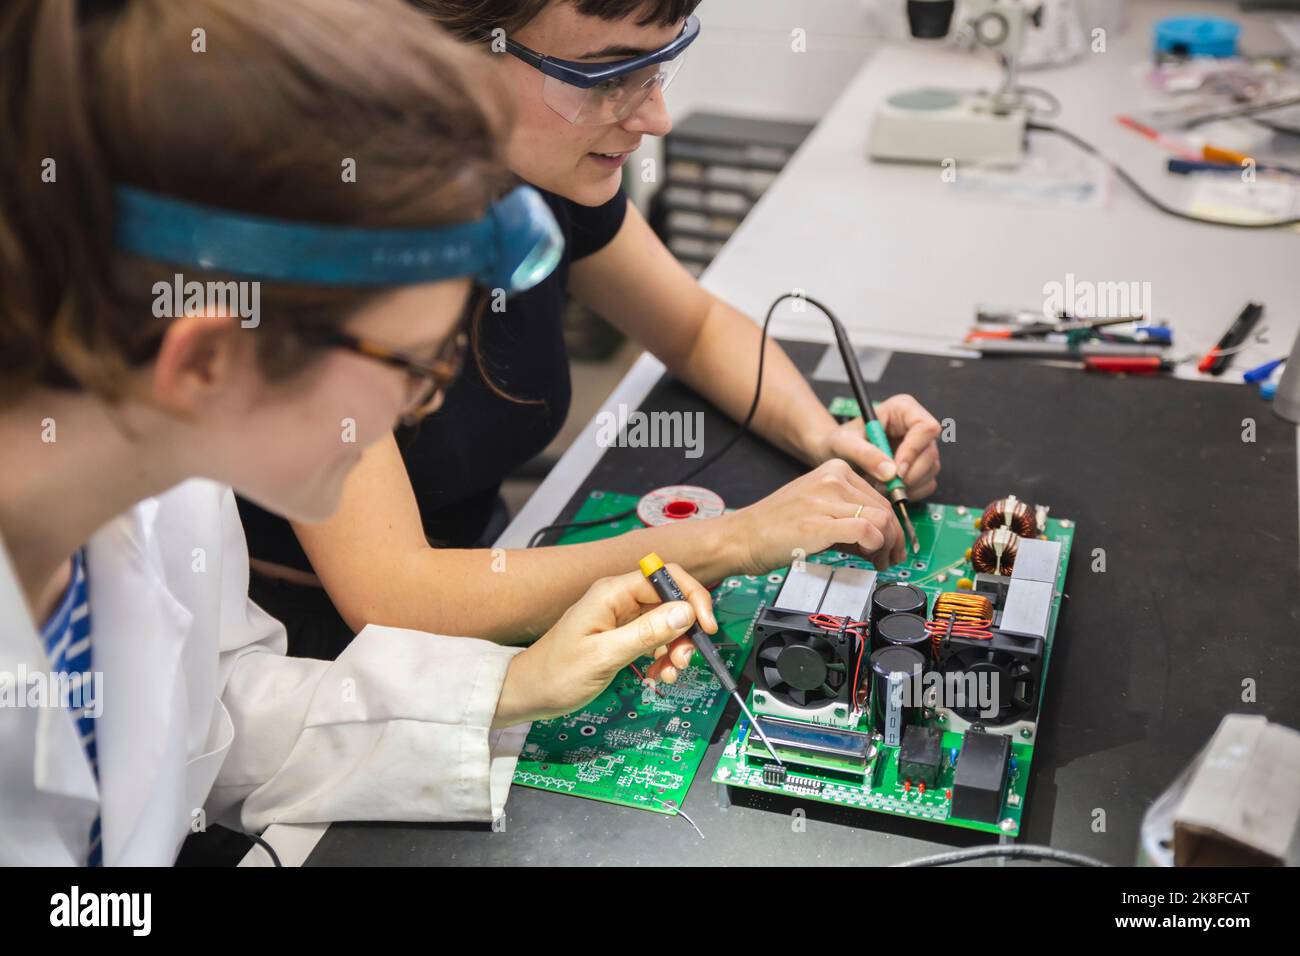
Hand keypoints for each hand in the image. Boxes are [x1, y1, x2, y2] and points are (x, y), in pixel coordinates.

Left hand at [492, 564, 716, 726]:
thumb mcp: (604, 656)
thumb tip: (685, 612)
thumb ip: (646, 633)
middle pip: (670, 601)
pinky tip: (658, 676)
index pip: (666, 577)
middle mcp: (618, 599)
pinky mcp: (622, 635)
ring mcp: (620, 617)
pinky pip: (654, 639)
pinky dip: (663, 658)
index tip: (705, 628)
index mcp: (612, 593)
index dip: (691, 597)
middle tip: (684, 660)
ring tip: (669, 675)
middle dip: (685, 630)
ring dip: (676, 648)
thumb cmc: (557, 674)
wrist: (529, 693)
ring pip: (666, 622)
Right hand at [724, 459, 905, 574]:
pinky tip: (869, 559)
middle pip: (885, 509)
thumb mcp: (818, 509)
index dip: (892, 525)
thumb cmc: (775, 526)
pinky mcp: (820, 523)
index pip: (880, 497)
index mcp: (834, 470)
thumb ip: (849, 517)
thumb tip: (881, 537)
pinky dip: (875, 548)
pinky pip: (867, 531)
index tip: (892, 544)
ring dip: (887, 547)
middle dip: (894, 539)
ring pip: (882, 520)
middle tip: (889, 559)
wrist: (742, 537)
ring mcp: (825, 500)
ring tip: (879, 562)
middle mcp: (832, 479)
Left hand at [809, 394, 941, 500]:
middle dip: (909, 474)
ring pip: (930, 470)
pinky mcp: (921, 468)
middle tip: (883, 486)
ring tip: (878, 486)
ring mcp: (921, 448)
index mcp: (902, 409)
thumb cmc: (839, 442)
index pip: (926, 427)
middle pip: (930, 453)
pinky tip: (887, 490)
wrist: (836, 455)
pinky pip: (927, 485)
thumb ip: (864, 454)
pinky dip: (909, 493)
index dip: (914, 450)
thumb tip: (890, 472)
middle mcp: (916, 427)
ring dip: (906, 485)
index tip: (895, 471)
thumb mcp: (844, 443)